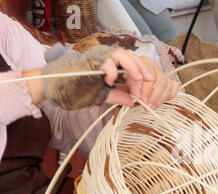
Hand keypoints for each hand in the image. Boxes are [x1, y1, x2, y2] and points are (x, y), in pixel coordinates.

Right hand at [43, 45, 178, 109]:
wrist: (55, 89)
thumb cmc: (77, 92)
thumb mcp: (104, 97)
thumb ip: (119, 96)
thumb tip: (134, 102)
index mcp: (117, 68)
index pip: (139, 67)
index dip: (147, 80)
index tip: (148, 96)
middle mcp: (111, 60)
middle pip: (136, 58)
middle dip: (145, 72)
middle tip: (149, 84)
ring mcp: (102, 58)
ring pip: (125, 54)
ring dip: (135, 67)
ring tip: (140, 80)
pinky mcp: (92, 60)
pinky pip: (107, 60)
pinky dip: (112, 70)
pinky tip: (111, 81)